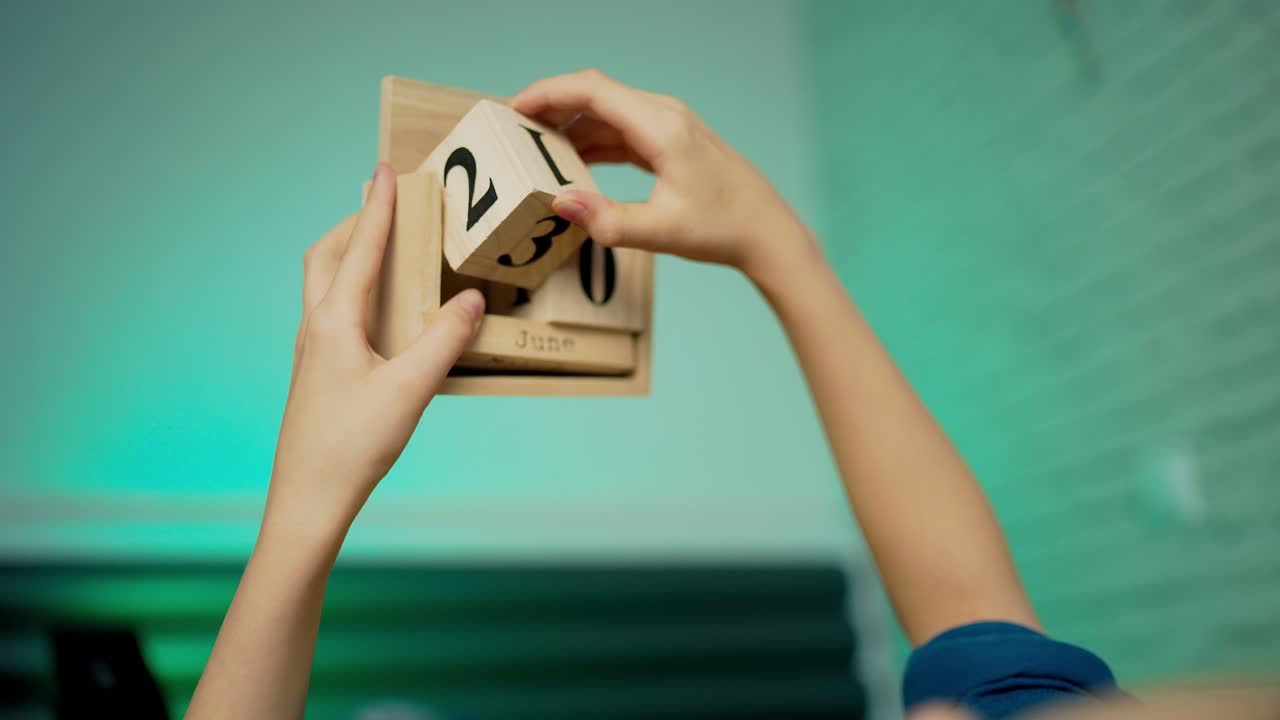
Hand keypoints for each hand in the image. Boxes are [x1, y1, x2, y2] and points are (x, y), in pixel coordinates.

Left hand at [265, 164, 484, 544]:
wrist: (308, 498)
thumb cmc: (354, 445)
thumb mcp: (411, 389)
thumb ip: (444, 340)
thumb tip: (470, 298)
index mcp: (334, 321)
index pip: (360, 249)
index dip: (377, 208)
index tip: (386, 171)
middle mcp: (316, 327)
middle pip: (326, 256)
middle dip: (355, 224)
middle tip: (382, 204)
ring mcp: (311, 350)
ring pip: (323, 284)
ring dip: (349, 254)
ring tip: (381, 247)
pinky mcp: (317, 373)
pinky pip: (330, 310)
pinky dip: (351, 288)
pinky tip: (376, 311)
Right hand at [511, 69, 819, 282]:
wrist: (767, 231)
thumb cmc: (723, 229)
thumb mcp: (662, 232)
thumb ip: (608, 221)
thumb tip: (560, 203)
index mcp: (661, 127)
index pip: (593, 91)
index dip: (548, 93)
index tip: (514, 108)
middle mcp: (663, 115)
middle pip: (595, 95)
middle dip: (551, 107)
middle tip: (512, 129)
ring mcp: (668, 126)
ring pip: (606, 113)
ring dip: (569, 126)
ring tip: (533, 148)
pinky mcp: (669, 142)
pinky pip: (620, 131)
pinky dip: (591, 141)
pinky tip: (570, 162)